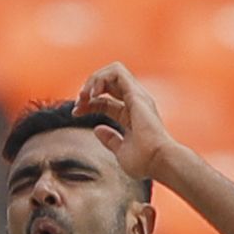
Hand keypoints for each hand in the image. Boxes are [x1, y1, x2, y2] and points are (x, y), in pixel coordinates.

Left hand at [75, 63, 176, 183]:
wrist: (159, 161)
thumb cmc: (144, 162)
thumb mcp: (121, 151)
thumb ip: (110, 139)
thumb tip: (97, 129)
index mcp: (130, 114)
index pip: (104, 100)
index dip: (87, 104)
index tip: (74, 113)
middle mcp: (134, 101)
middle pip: (107, 83)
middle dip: (88, 88)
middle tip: (78, 102)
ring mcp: (136, 95)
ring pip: (112, 71)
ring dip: (93, 79)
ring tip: (84, 96)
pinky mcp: (135, 93)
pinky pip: (116, 72)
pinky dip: (100, 78)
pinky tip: (93, 94)